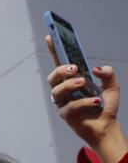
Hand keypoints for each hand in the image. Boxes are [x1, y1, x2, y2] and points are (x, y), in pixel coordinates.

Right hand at [46, 35, 125, 162]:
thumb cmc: (105, 106)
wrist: (107, 127)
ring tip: (83, 83)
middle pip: (53, 77)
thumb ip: (107, 74)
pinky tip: (96, 102)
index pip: (60, 62)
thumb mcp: (112, 86)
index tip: (50, 36)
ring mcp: (63, 102)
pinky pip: (71, 106)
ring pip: (57, 91)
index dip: (54, 50)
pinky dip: (84, 103)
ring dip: (69, 85)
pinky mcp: (66, 115)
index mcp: (72, 80)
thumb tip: (96, 69)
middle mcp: (64, 90)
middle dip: (60, 70)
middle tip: (74, 68)